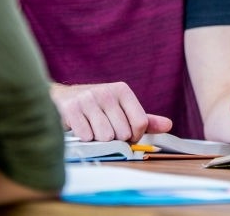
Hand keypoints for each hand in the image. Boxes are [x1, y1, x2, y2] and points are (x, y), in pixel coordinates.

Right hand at [50, 81, 172, 142]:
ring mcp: (88, 99)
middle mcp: (106, 92)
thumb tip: (169, 125)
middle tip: (104, 130)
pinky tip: (80, 129)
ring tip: (92, 129)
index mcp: (122, 90)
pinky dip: (84, 139)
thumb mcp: (121, 109)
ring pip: (105, 137)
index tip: (126, 135)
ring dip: (99, 140)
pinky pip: (86, 136)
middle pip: (122, 133)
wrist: (60, 99)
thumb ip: (144, 119)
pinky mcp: (70, 109)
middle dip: (114, 139)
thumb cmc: (96, 108)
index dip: (134, 136)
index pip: (140, 123)